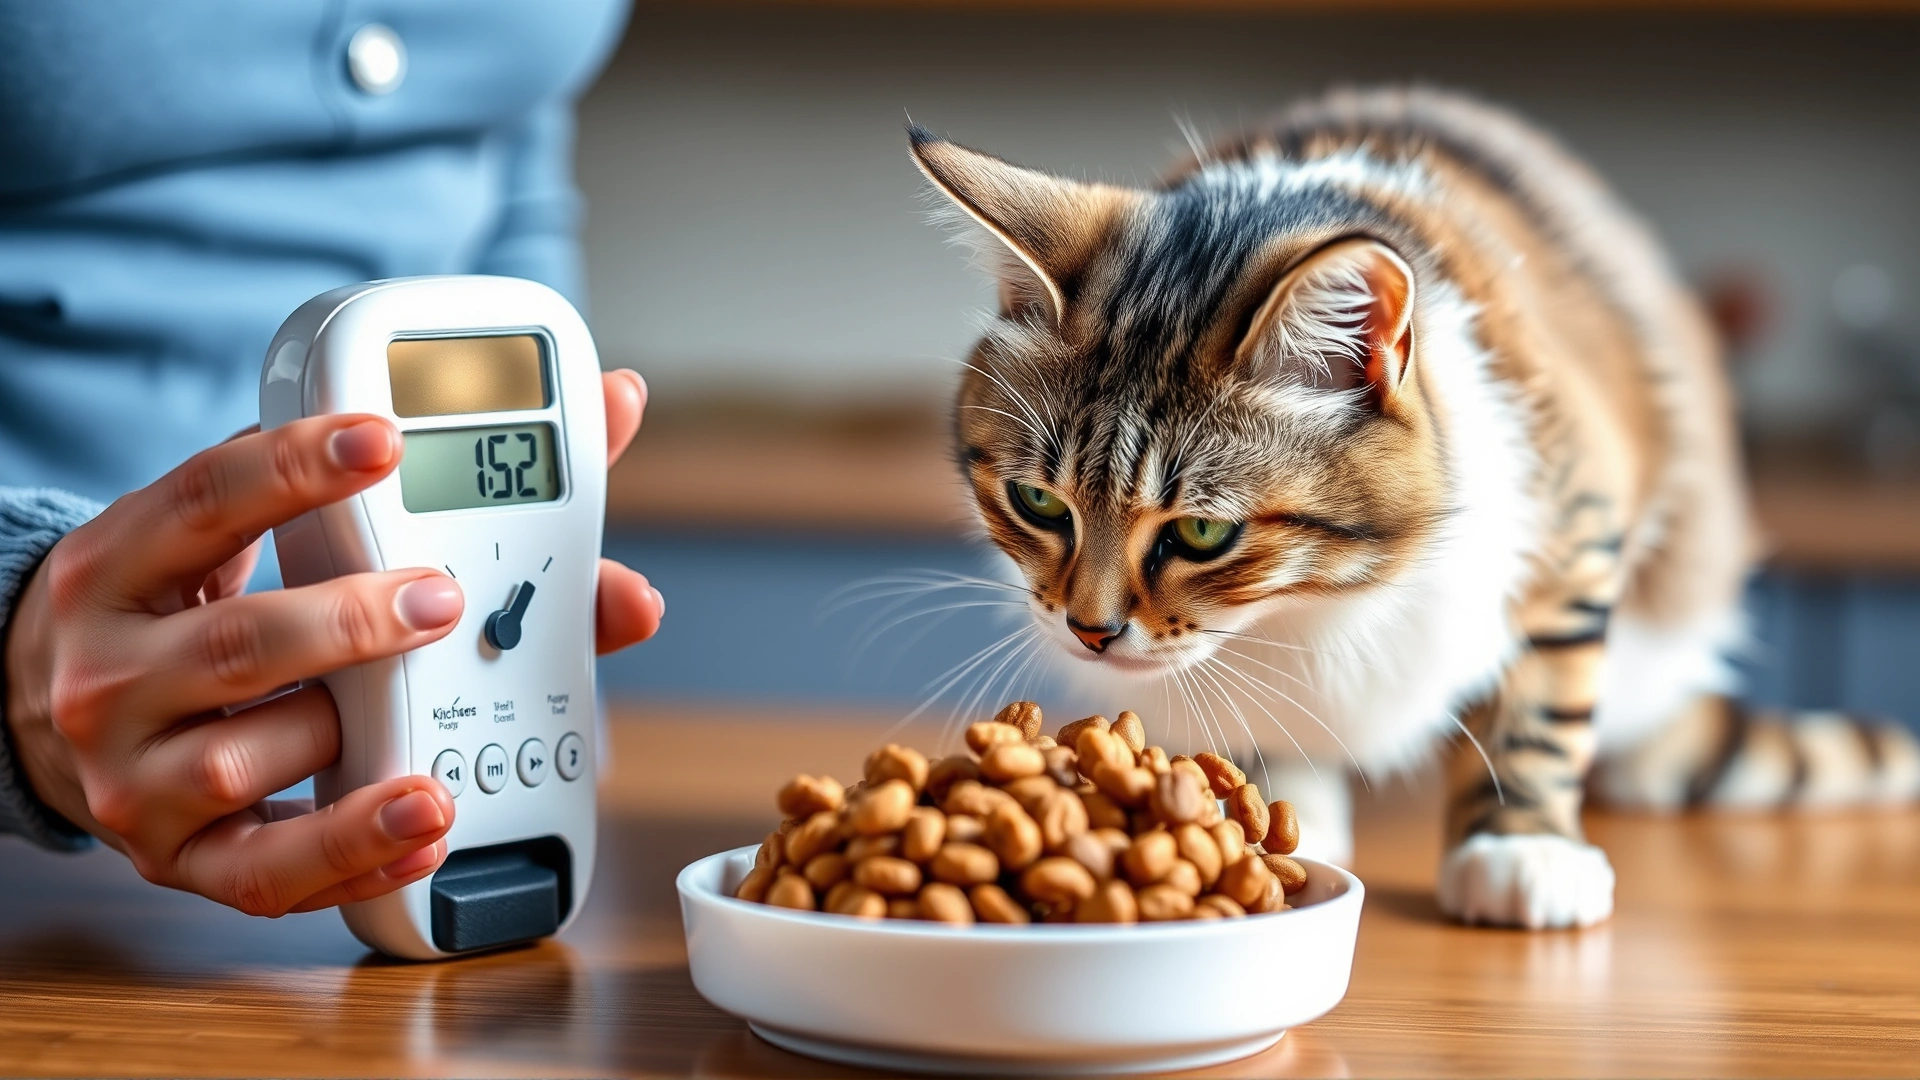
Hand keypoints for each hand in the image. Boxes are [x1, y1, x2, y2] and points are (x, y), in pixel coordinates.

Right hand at [2, 370, 663, 916]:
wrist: (44, 708)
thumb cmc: (188, 606)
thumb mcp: (242, 533)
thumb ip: (394, 479)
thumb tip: (612, 409)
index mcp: (127, 562)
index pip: (206, 497)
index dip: (295, 466)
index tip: (384, 441)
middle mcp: (113, 670)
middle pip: (238, 643)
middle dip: (353, 624)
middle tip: (443, 600)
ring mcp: (136, 772)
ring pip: (247, 760)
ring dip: (354, 739)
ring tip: (430, 722)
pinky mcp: (177, 858)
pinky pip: (267, 874)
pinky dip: (355, 852)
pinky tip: (427, 822)